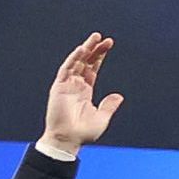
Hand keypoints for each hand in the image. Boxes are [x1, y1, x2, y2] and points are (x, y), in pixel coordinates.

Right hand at [39, 33, 124, 157]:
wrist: (67, 140)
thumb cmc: (83, 133)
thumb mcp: (102, 118)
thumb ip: (109, 106)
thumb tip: (119, 96)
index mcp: (85, 90)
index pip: (93, 68)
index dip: (100, 56)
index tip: (108, 44)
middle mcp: (76, 85)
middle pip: (85, 62)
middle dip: (94, 49)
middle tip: (104, 38)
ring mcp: (66, 85)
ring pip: (76, 62)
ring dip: (85, 49)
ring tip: (95, 38)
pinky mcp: (58, 87)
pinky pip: (66, 69)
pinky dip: (73, 59)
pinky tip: (81, 50)